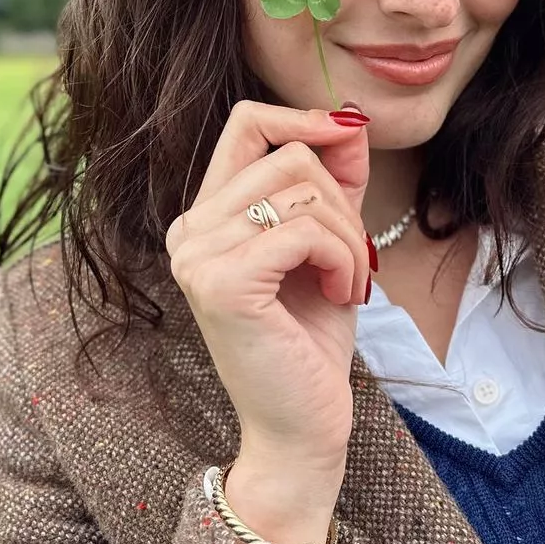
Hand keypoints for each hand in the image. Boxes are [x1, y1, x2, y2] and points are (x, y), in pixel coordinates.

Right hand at [164, 100, 373, 480]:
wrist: (301, 425)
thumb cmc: (311, 339)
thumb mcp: (329, 244)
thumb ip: (335, 182)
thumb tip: (350, 119)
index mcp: (206, 217)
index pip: (247, 124)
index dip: (303, 118)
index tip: (348, 139)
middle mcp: (189, 231)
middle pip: (288, 155)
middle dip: (343, 201)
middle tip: (355, 258)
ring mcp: (198, 256)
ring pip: (303, 193)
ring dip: (349, 239)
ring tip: (348, 283)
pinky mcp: (223, 283)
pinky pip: (303, 232)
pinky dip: (342, 259)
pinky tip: (342, 295)